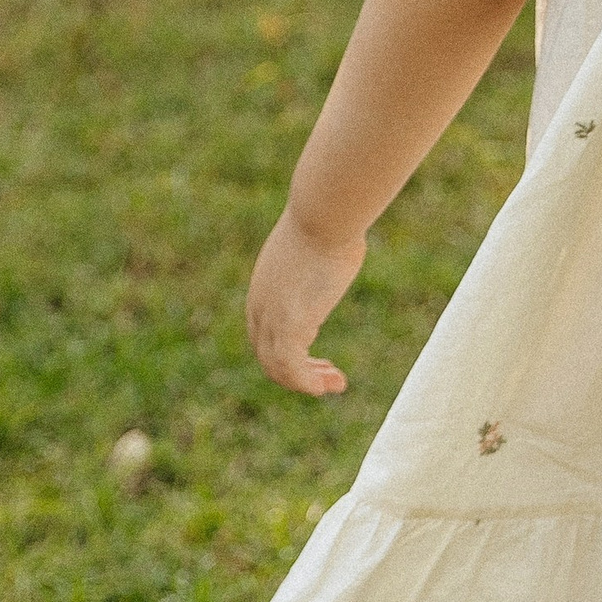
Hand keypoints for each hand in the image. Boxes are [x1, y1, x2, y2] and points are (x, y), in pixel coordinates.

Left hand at [248, 205, 365, 397]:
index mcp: (263, 288)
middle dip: (299, 371)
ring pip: (279, 368)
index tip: (320, 357)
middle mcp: (260, 307)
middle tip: (330, 377)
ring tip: (335, 385)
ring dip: (307, 381)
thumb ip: (319, 261)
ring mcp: (271, 318)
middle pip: (268, 355)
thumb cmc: (331, 222)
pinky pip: (292, 369)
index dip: (290, 352)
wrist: (325, 215)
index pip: (265, 334)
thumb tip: (340, 246)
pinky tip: (326, 387)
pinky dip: (307, 383)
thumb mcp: (318, 247)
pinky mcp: (289, 326)